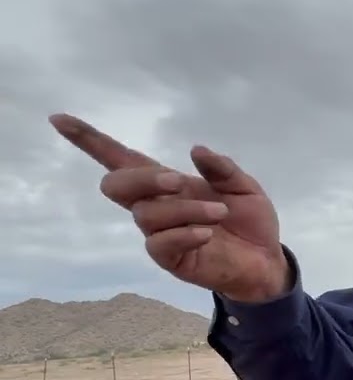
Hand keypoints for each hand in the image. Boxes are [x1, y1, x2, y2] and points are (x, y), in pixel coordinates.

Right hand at [48, 113, 290, 302]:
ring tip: (219, 213)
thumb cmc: (249, 220)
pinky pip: (159, 245)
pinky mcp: (170, 259)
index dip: (89, 140)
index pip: (120, 159)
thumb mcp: (244, 187)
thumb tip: (195, 150)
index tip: (59, 119)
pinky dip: (184, 233)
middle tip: (178, 180)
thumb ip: (222, 168)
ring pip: (147, 215)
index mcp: (166, 183)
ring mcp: (159, 234)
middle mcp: (155, 206)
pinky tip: (206, 233)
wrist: (267, 260)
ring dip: (185, 209)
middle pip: (116, 186)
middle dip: (142, 178)